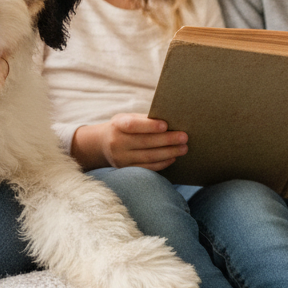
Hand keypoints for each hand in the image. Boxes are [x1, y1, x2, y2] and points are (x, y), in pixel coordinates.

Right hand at [71, 114, 187, 171]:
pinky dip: (162, 163)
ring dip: (169, 152)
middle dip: (167, 140)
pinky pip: (147, 167)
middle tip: (184, 137)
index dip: (149, 126)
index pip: (133, 125)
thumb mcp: (127, 118)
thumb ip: (144, 120)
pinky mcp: (126, 169)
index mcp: (118, 125)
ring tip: (183, 148)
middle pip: (145, 142)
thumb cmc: (122, 127)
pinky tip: (173, 158)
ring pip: (148, 156)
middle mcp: (117, 142)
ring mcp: (121, 158)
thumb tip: (171, 122)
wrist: (102, 144)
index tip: (166, 125)